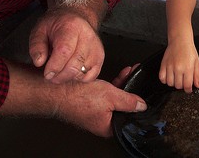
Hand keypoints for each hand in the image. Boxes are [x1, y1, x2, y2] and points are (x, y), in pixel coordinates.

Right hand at [0, 62, 146, 137]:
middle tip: (136, 76)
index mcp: (107, 126)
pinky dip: (113, 84)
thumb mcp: (111, 96)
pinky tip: (118, 75)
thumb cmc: (77, 97)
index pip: (129, 118)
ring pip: (115, 97)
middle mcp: (101, 121)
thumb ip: (128, 101)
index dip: (137, 105)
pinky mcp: (90, 102)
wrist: (55, 89)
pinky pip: (106, 93)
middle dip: (131, 89)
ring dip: (123, 83)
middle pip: (123, 105)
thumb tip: (141, 106)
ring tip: (128, 72)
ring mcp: (95, 111)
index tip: (143, 93)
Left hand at [29, 7, 104, 83]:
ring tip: (61, 71)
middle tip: (50, 76)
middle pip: (75, 65)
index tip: (46, 73)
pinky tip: (72, 72)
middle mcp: (88, 36)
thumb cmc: (57, 25)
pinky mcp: (100, 56)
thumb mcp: (40, 30)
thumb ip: (36, 46)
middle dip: (60, 76)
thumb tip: (39, 62)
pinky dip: (80, 79)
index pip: (64, 51)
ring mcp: (96, 47)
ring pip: (83, 72)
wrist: (76, 18)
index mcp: (71, 27)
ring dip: (69, 77)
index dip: (54, 66)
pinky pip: (91, 76)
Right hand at [159, 38, 198, 92]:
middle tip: (183, 81)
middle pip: (178, 86)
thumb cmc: (189, 50)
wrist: (180, 40)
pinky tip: (169, 76)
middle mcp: (178, 68)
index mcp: (188, 68)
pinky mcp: (163, 65)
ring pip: (170, 83)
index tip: (188, 90)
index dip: (188, 90)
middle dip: (182, 86)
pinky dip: (165, 80)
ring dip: (174, 83)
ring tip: (177, 78)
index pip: (187, 85)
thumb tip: (197, 85)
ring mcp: (169, 67)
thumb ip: (197, 75)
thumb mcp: (197, 62)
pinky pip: (161, 78)